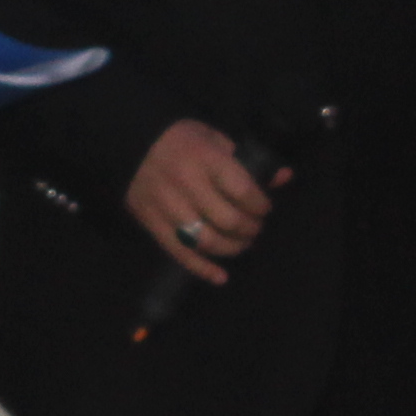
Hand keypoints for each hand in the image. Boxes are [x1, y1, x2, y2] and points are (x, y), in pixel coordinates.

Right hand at [124, 123, 277, 286]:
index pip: (242, 191)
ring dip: (231, 248)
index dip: (260, 205)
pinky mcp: (151, 222)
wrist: (131, 143)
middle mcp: (185, 182)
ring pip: (205, 240)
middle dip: (249, 229)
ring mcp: (165, 205)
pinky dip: (202, 269)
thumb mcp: (216, 139)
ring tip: (240, 243)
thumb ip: (248, 160)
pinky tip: (220, 277)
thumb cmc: (181, 140)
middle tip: (254, 227)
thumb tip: (284, 176)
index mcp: (204, 157)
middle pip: (227, 220)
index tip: (264, 208)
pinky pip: (179, 253)